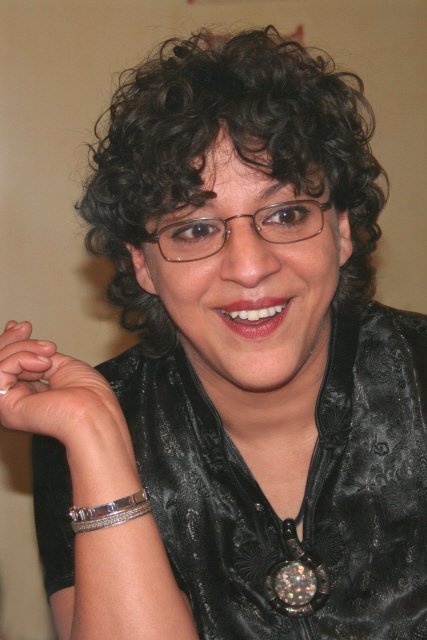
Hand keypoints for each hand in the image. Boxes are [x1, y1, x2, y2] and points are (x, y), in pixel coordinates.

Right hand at [0, 320, 124, 446]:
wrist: (93, 412)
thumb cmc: (88, 395)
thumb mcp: (61, 365)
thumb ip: (37, 355)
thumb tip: (21, 336)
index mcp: (28, 395)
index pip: (8, 366)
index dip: (10, 343)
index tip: (20, 326)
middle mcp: (15, 400)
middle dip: (11, 340)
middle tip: (26, 328)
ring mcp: (7, 404)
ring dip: (23, 348)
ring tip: (48, 353)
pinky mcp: (4, 406)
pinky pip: (0, 370)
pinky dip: (21, 359)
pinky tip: (43, 364)